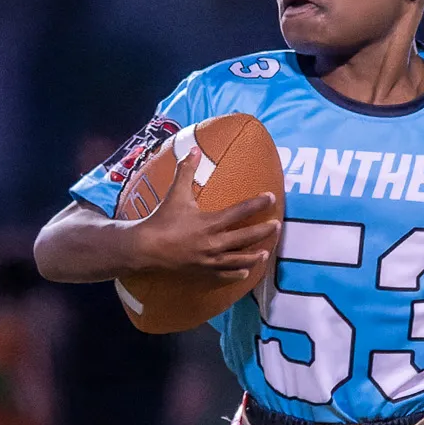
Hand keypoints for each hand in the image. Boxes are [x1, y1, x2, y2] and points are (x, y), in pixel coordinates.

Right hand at [129, 151, 279, 279]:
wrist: (145, 248)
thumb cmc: (162, 219)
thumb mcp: (175, 193)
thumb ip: (186, 171)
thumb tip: (194, 149)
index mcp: (210, 222)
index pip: (240, 211)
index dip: (257, 204)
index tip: (271, 198)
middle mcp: (214, 242)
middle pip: (246, 237)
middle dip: (264, 231)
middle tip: (278, 226)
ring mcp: (210, 260)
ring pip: (240, 259)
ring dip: (255, 256)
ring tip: (267, 252)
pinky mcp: (204, 271)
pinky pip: (226, 275)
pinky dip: (238, 274)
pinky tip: (247, 272)